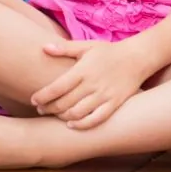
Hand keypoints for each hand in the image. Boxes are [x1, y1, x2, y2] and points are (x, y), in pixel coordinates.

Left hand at [31, 40, 149, 128]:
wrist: (137, 58)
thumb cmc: (108, 51)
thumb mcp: (86, 46)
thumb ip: (64, 48)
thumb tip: (43, 48)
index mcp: (82, 70)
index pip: (57, 87)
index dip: (42, 96)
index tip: (33, 100)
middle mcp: (92, 84)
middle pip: (64, 103)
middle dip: (49, 108)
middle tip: (40, 109)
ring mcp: (104, 96)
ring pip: (78, 113)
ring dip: (62, 117)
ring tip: (54, 115)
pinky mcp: (114, 104)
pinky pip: (96, 119)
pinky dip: (82, 124)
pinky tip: (72, 124)